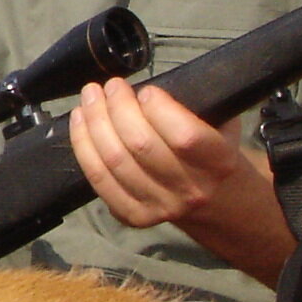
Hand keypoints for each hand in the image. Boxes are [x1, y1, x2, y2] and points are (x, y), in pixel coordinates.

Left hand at [67, 78, 261, 231]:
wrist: (213, 198)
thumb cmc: (210, 150)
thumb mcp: (220, 123)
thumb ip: (194, 106)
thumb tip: (148, 89)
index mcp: (219, 162)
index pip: (185, 136)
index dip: (159, 109)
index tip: (146, 91)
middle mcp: (192, 190)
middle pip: (142, 145)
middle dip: (119, 108)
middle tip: (112, 86)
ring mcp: (161, 207)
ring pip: (115, 161)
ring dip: (96, 122)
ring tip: (91, 96)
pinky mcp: (134, 215)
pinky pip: (99, 178)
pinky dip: (83, 145)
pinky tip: (80, 120)